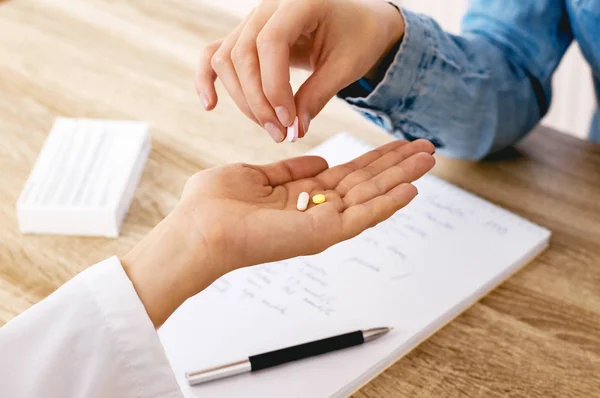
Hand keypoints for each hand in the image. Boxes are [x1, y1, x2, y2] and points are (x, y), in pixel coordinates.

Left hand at [122, 139, 433, 325]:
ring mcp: (322, 223)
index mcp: (301, 195)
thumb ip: (289, 168)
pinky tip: (411, 188)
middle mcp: (316, 210)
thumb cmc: (215, 205)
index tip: (398, 144)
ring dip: (402, 178)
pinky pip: (363, 216)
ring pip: (372, 196)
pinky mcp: (322, 233)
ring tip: (429, 159)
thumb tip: (318, 159)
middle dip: (397, 165)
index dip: (374, 158)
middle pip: (366, 183)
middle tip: (427, 148)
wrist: (199, 229)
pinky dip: (389, 203)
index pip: (348, 174)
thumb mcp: (255, 174)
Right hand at [195, 0, 404, 141]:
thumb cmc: (357, 39)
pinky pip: (215, 53)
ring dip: (242, 99)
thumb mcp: (346, 67)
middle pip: (243, 54)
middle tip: (281, 134)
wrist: (357, 24)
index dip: (274, 85)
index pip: (271, 42)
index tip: (289, 120)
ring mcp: (253, 19)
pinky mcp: (245, 36)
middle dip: (258, 101)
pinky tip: (210, 105)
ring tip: (269, 128)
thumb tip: (292, 132)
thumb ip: (317, 96)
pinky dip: (207, 78)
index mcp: (300, 1)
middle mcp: (269, 5)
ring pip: (227, 59)